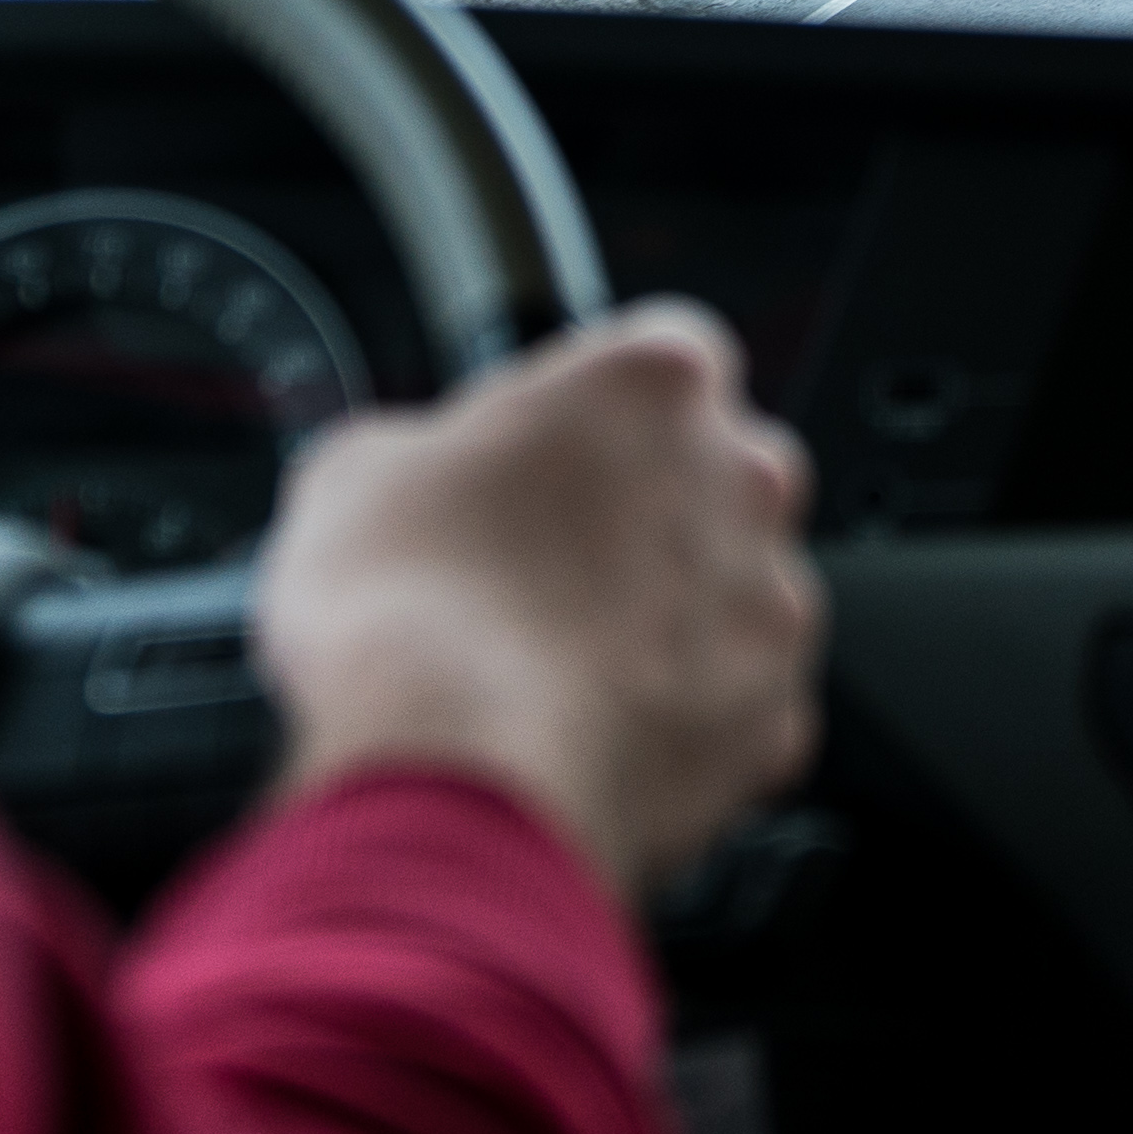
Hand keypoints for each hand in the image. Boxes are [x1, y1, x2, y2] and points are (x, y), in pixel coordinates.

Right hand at [256, 300, 822, 892]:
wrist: (453, 778)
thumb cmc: (410, 610)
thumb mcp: (356, 469)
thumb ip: (424, 445)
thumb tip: (414, 474)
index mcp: (655, 381)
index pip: (653, 356)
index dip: (585, 411)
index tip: (537, 454)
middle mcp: (743, 480)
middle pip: (714, 471)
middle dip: (645, 509)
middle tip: (543, 562)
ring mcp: (770, 606)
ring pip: (732, 592)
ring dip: (667, 614)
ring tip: (557, 661)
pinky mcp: (775, 722)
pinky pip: (736, 705)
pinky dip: (680, 717)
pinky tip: (592, 729)